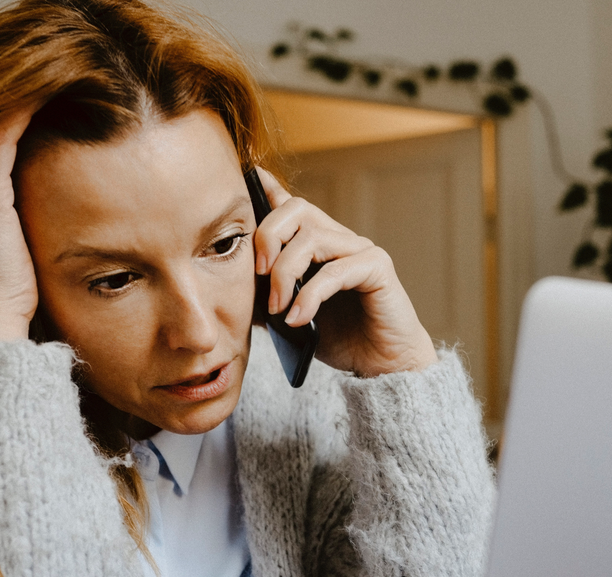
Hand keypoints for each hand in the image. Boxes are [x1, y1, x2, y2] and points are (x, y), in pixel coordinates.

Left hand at [252, 168, 437, 376]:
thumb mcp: (288, 314)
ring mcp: (360, 250)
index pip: (291, 206)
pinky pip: (336, 271)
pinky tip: (297, 319)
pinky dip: (310, 296)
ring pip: (312, 238)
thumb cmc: (339, 338)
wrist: (381, 365)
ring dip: (284, 274)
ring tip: (277, 309)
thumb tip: (230, 286)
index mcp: (318, 245)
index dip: (268, 189)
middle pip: (296, 210)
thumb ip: (265, 296)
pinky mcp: (378, 268)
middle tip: (256, 275)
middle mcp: (339, 239)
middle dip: (267, 237)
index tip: (248, 176)